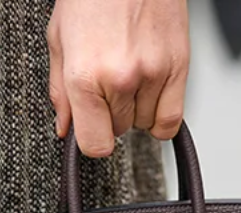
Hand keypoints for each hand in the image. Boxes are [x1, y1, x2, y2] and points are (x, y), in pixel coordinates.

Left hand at [47, 0, 189, 157]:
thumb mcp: (60, 39)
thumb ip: (61, 91)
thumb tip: (65, 129)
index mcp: (84, 75)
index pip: (94, 144)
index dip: (91, 140)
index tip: (91, 128)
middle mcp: (120, 78)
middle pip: (119, 131)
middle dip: (111, 113)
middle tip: (108, 80)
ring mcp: (153, 74)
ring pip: (145, 124)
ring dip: (137, 108)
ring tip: (130, 73)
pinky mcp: (179, 66)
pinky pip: (172, 120)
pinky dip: (161, 114)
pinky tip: (150, 93)